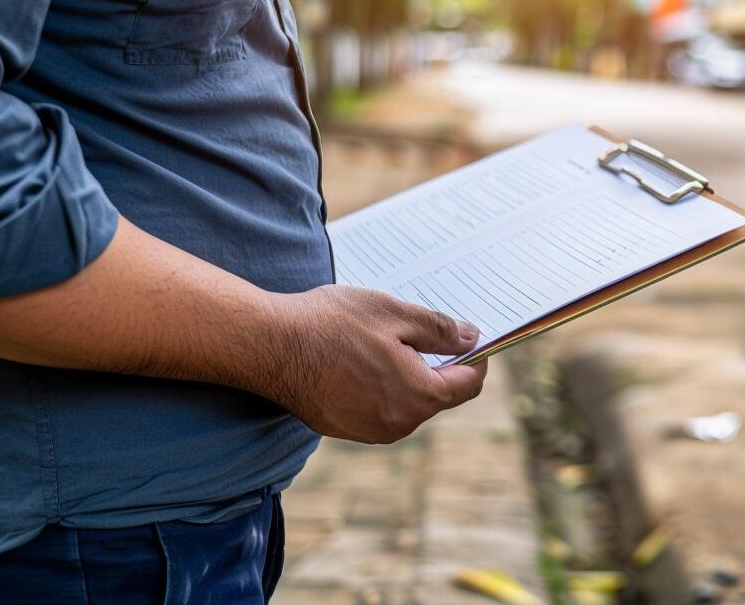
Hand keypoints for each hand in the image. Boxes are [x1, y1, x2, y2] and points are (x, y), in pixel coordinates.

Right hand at [259, 284, 488, 443]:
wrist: (268, 345)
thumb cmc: (332, 324)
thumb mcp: (396, 314)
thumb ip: (440, 330)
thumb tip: (471, 339)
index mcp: (419, 397)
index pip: (469, 385)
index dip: (476, 358)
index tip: (469, 337)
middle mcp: (398, 424)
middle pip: (438, 395)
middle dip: (438, 364)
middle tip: (419, 329)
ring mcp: (369, 431)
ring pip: (407, 402)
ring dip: (407, 375)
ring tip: (382, 341)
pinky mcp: (344, 428)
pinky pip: (379, 408)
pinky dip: (380, 386)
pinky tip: (359, 359)